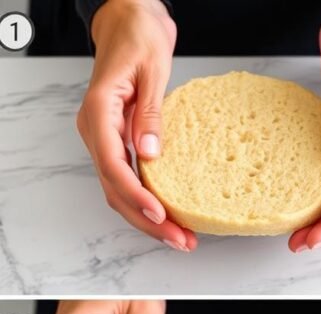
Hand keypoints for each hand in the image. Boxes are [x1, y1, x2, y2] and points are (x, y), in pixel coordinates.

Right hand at [77, 0, 194, 251]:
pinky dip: (146, 200)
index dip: (136, 195)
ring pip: (119, 188)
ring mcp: (104, 137)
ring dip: (147, 217)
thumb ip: (149, 114)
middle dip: (146, 219)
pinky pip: (126, 177)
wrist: (129, 22)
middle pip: (115, 187)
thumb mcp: (153, 71)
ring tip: (180, 237)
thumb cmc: (139, 38)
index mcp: (100, 111)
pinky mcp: (117, 140)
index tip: (159, 214)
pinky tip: (169, 215)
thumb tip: (150, 153)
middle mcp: (96, 129)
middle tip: (180, 239)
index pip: (113, 165)